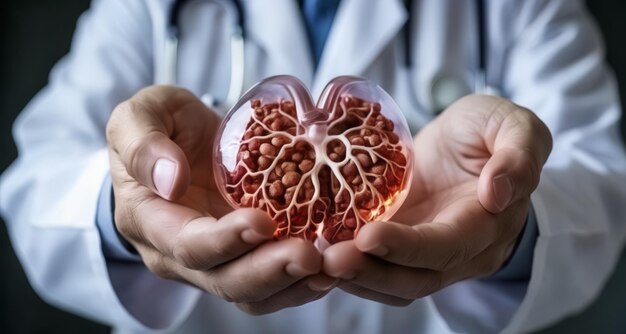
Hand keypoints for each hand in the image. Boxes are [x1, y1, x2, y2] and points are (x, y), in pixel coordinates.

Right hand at [106, 86, 332, 313]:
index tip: (262, 222)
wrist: (177, 146)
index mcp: (150, 221)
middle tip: (310, 256)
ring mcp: (217, 260)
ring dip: (292, 285)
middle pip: (224, 280)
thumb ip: (143, 142)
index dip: (224, 240)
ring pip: (252, 293)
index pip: (186, 245)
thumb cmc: (159, 128)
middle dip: (268, 271)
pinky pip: (272, 285)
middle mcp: (181, 255)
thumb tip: (169, 180)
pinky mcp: (246, 256)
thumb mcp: (139, 116)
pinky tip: (332, 268)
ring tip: (330, 268)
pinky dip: (301, 283)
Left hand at [322, 95, 551, 304]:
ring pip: (395, 283)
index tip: (370, 236)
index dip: (410, 247)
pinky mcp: (402, 247)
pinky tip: (321, 261)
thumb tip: (498, 192)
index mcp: (488, 223)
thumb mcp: (514, 125)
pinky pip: (379, 270)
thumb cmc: (490, 132)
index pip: (449, 245)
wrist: (469, 146)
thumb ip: (519, 153)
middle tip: (331, 260)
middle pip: (417, 277)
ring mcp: (428, 254)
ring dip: (357, 278)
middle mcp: (460, 251)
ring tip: (319, 264)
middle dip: (373, 272)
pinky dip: (352, 271)